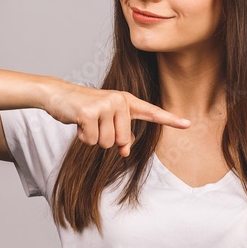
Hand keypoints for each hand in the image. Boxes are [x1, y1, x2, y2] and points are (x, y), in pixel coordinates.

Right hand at [43, 82, 189, 155]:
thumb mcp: (106, 121)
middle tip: (96, 124)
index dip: (170, 120)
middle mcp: (119, 101)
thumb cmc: (85, 109)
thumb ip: (120, 135)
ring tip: (87, 122)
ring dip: (94, 139)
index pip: (152, 112)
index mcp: (127, 102)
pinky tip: (79, 123)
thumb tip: (126, 152)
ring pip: (107, 143)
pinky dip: (84, 137)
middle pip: (122, 140)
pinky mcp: (89, 113)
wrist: (59, 95)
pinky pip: (92, 140)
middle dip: (107, 140)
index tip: (188, 124)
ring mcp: (105, 105)